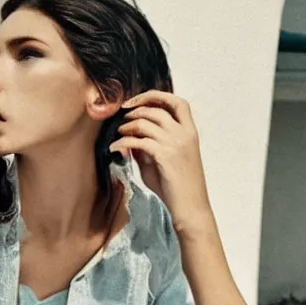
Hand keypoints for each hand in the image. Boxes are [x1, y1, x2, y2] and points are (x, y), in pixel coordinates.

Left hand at [110, 90, 212, 233]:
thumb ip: (149, 145)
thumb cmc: (176, 186)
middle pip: (155, 109)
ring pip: (144, 122)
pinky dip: (122, 142)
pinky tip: (115, 148)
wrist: (190, 208)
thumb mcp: (163, 160)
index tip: (136, 102)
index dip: (155, 96)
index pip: (177, 102)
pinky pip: (138, 141)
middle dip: (134, 111)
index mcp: (190, 131)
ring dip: (126, 126)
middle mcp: (185, 133)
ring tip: (117, 134)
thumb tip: (128, 134)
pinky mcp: (165, 155)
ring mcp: (176, 143)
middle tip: (121, 119)